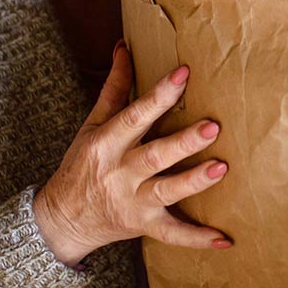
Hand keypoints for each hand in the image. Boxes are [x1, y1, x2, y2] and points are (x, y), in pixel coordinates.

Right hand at [33, 41, 230, 264]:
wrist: (62, 219)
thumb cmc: (82, 164)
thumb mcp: (91, 125)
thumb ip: (113, 89)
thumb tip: (124, 48)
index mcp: (106, 143)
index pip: (134, 116)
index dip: (159, 96)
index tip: (184, 74)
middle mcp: (119, 173)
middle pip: (154, 156)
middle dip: (184, 142)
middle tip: (214, 127)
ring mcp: (132, 202)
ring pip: (165, 192)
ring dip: (193, 182)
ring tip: (221, 168)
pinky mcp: (143, 225)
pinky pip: (171, 234)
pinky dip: (196, 239)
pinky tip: (224, 239)